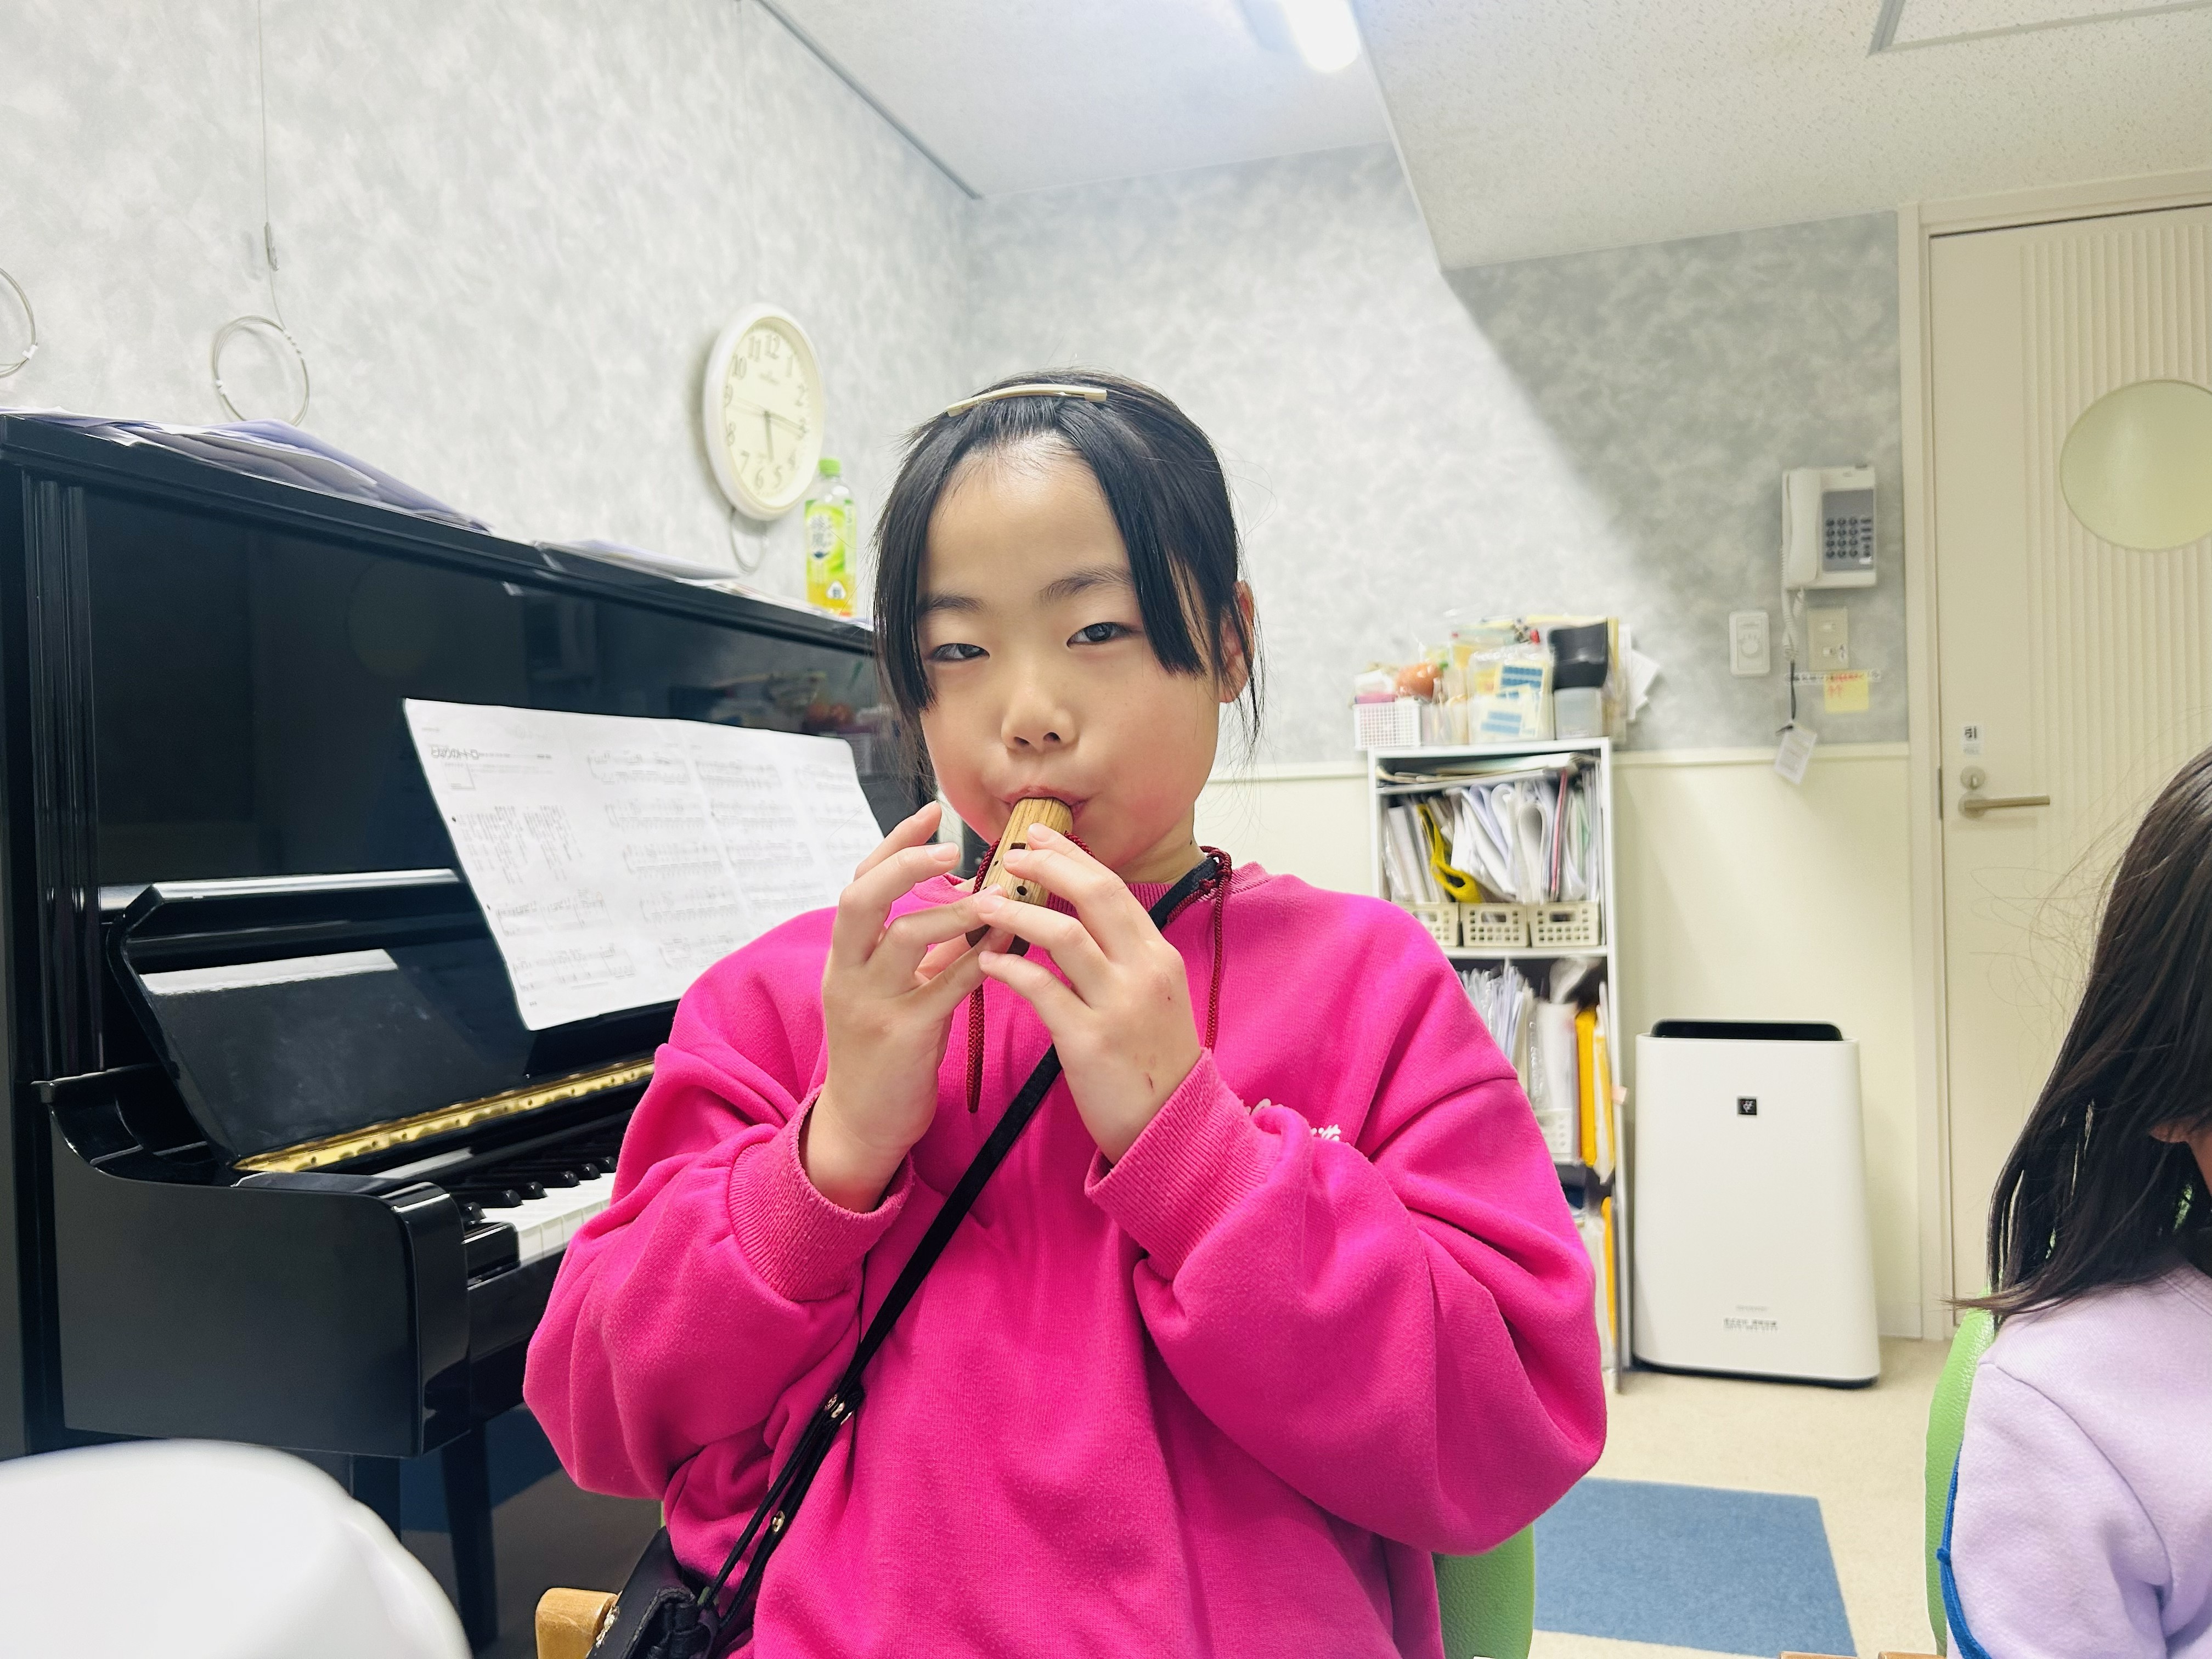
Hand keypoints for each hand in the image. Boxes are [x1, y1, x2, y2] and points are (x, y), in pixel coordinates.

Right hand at [809, 803, 990, 1209]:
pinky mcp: (903, 1036)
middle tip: (952, 850)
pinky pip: (946, 986)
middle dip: (905, 864)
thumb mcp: (893, 989)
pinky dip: (981, 960)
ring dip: (955, 910)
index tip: (932, 813)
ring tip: (996, 898)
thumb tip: (972, 900)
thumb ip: (922, 948)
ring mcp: (872, 1003)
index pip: (858, 883)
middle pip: (861, 898)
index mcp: (844, 955)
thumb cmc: (885, 1050)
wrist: (863, 1124)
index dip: (893, 845)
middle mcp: (848, 972)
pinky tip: (1012, 945)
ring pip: (905, 937)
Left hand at [970, 826, 1203, 1162]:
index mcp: (1159, 956)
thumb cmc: (1152, 1062)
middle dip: (1048, 868)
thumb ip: (1124, 959)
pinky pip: (1042, 990)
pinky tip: (986, 962)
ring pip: (1064, 935)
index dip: (1074, 858)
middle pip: (1095, 896)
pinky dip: (1010, 968)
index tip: (1039, 838)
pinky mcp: (1090, 1041)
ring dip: (1017, 912)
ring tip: (982, 903)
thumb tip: (1083, 921)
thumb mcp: (1153, 999)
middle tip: (1007, 857)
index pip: (1115, 889)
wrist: (1171, 1129)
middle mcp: (1144, 971)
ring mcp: (1119, 1005)